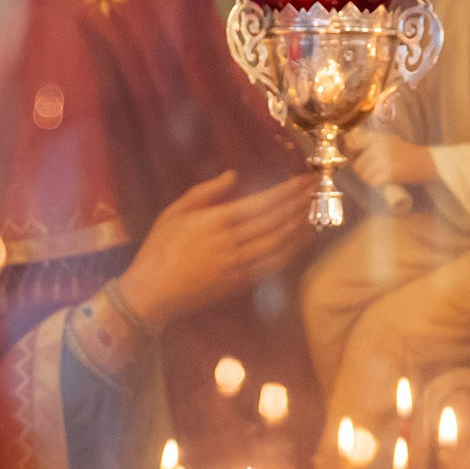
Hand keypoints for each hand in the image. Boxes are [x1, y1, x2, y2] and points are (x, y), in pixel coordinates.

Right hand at [117, 170, 320, 328]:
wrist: (152, 293)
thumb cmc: (159, 248)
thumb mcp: (174, 212)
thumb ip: (205, 192)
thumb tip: (233, 175)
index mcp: (215, 221)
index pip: (262, 203)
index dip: (287, 191)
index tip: (304, 180)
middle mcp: (231, 243)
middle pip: (276, 222)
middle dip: (300, 205)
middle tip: (317, 192)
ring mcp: (238, 266)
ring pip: (279, 245)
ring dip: (300, 229)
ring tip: (314, 213)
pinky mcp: (240, 283)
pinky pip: (272, 266)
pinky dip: (290, 252)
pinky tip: (299, 242)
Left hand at [346, 125, 435, 190]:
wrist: (428, 162)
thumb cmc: (407, 153)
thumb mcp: (390, 141)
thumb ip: (372, 143)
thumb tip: (350, 147)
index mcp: (379, 138)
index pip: (354, 143)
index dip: (350, 152)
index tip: (353, 157)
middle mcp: (380, 147)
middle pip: (358, 164)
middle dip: (362, 171)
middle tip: (371, 172)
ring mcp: (384, 160)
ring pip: (364, 174)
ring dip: (368, 178)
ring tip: (378, 176)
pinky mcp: (390, 172)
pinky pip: (373, 182)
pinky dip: (376, 183)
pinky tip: (382, 181)